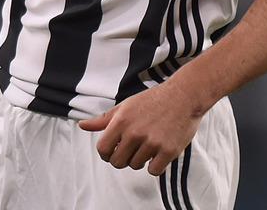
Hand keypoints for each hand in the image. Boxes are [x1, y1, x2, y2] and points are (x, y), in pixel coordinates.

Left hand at [77, 82, 203, 175]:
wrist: (183, 96)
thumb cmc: (153, 100)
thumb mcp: (125, 106)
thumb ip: (103, 120)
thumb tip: (82, 125)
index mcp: (121, 121)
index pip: (102, 148)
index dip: (105, 153)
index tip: (113, 151)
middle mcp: (134, 133)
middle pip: (117, 162)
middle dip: (122, 159)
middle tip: (131, 150)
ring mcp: (152, 143)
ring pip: (136, 166)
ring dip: (140, 160)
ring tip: (147, 146)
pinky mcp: (168, 151)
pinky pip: (154, 171)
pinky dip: (155, 166)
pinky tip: (157, 153)